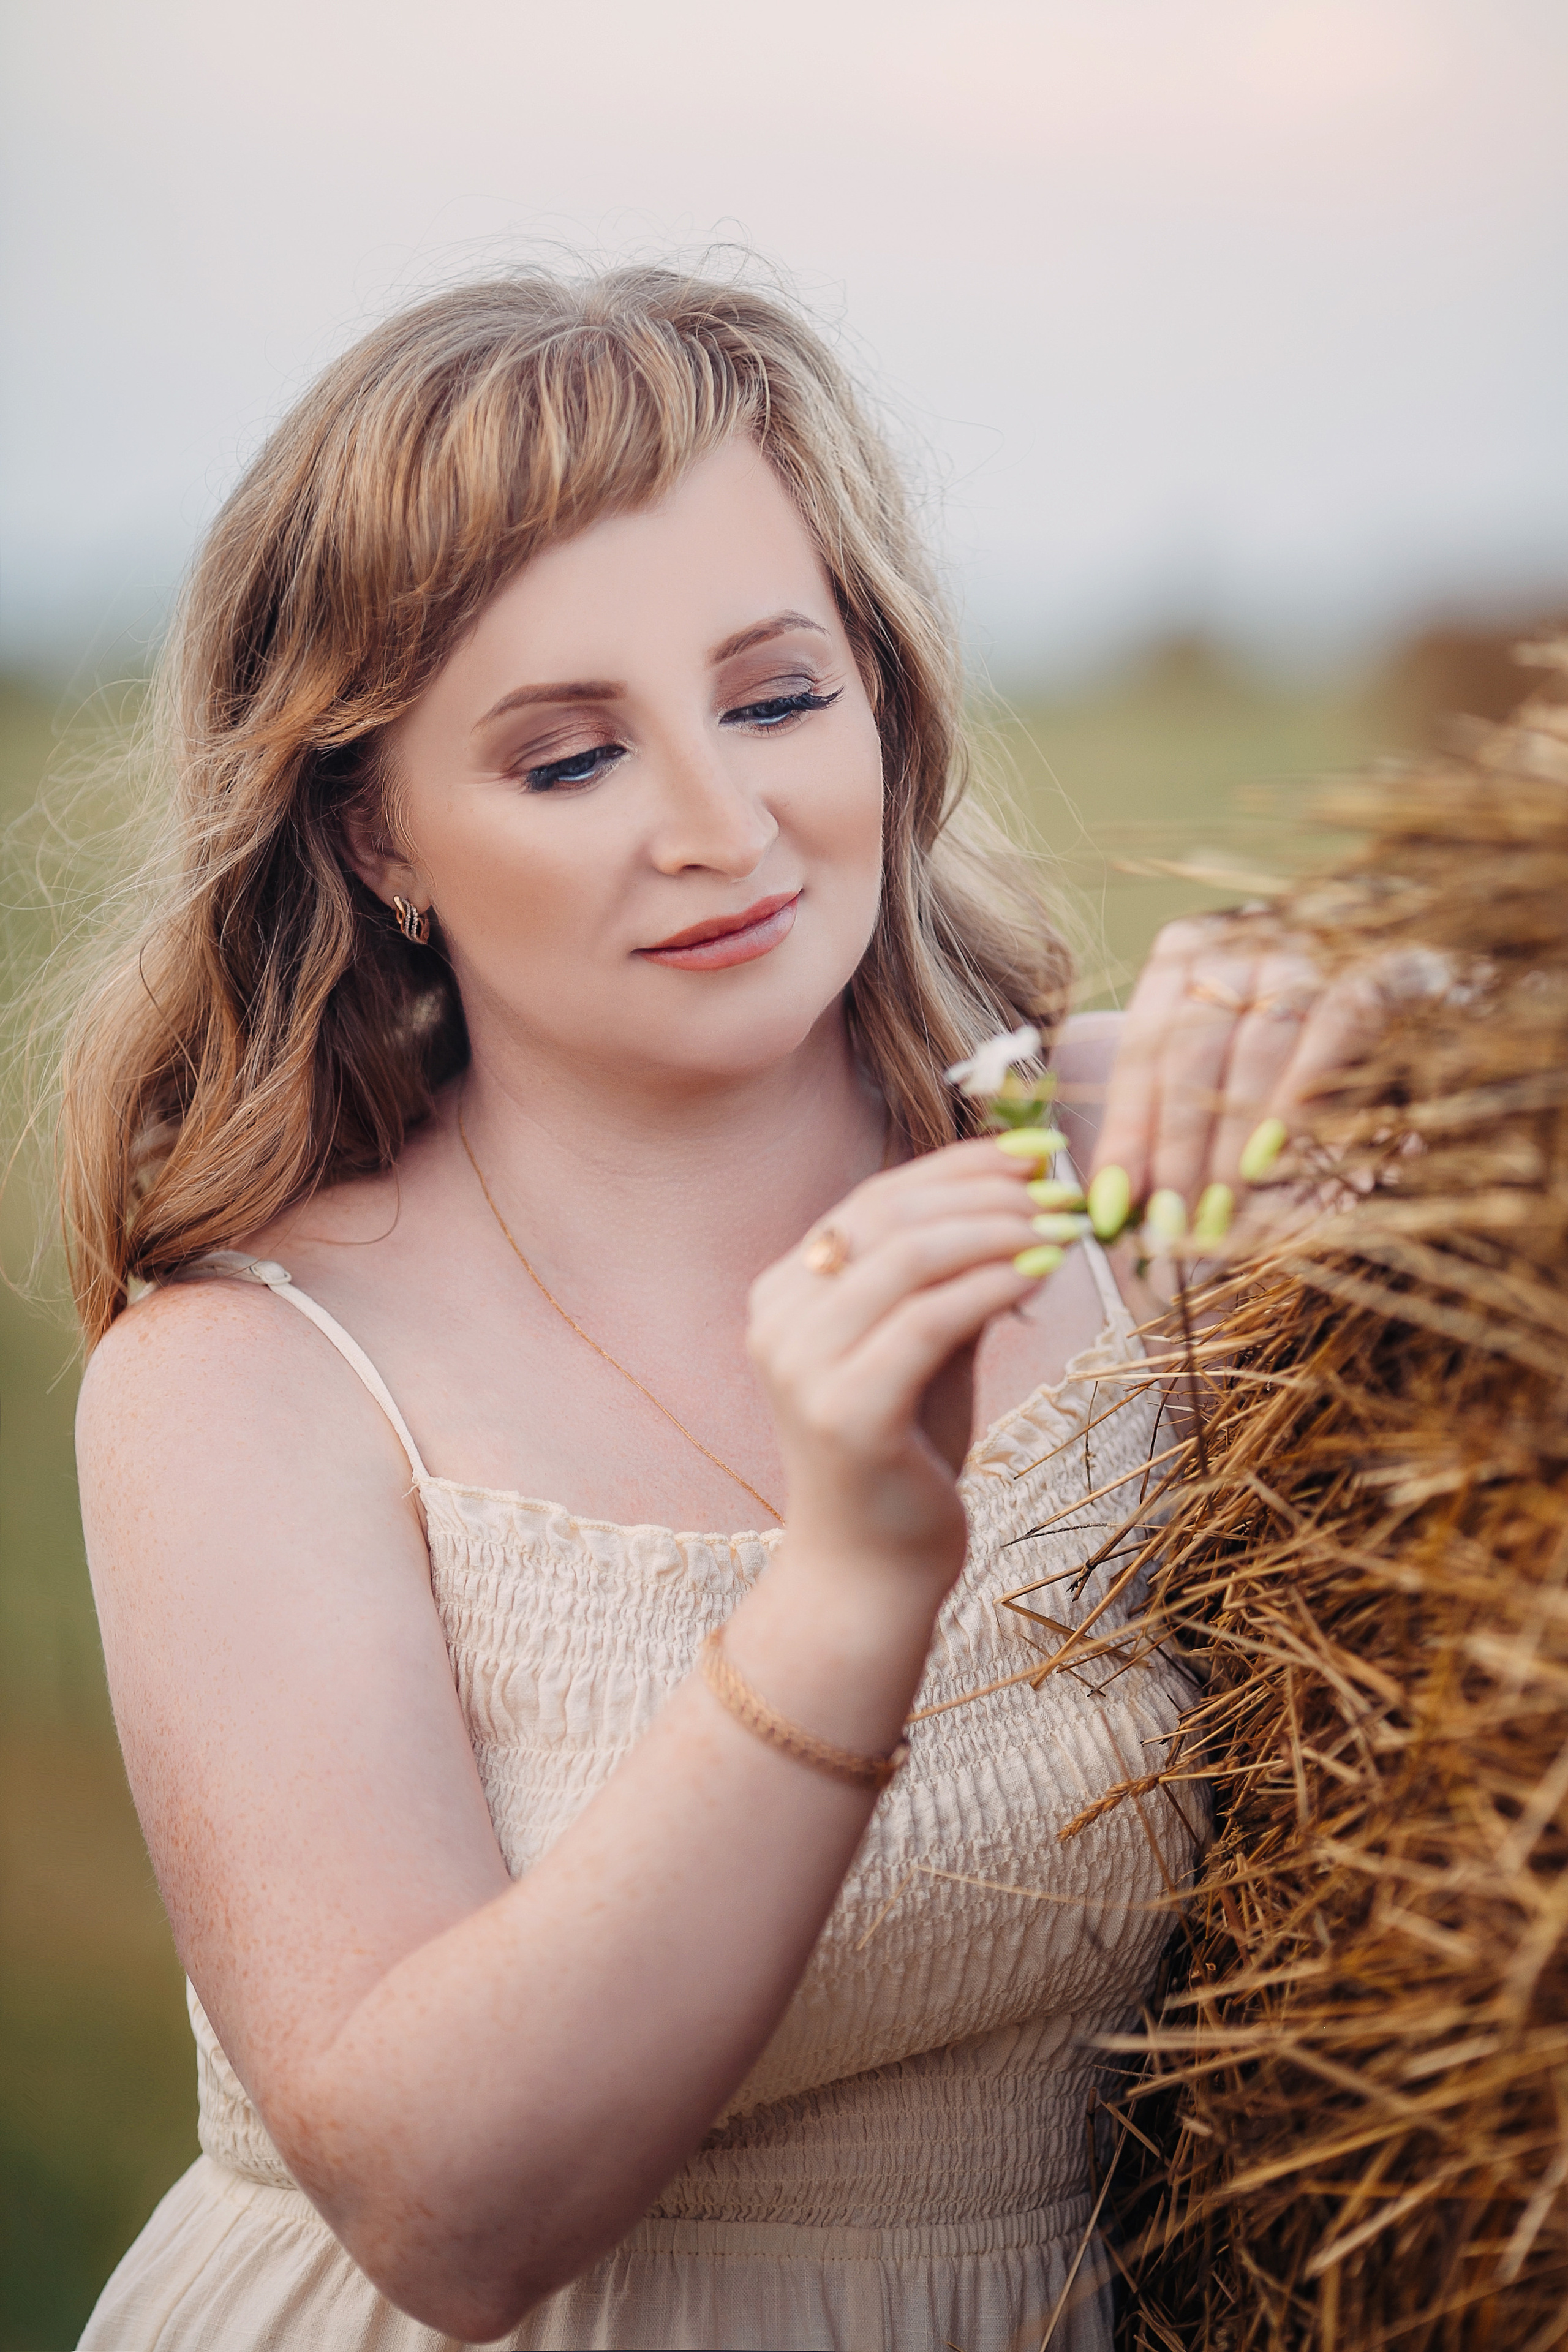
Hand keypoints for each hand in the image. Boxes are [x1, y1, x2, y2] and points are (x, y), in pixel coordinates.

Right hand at [746, 1140, 1040, 1597]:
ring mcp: (802, 1366)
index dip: (959, 1166)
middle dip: (986, 1192)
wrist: (868, 1570)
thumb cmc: (905, 1454)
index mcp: (785, 1291)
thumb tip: (1021, 1198)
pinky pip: (928, 1321)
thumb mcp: (928, 1347)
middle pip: (889, 1217)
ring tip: (1060, 1228)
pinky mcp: (844, 1412)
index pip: (875, 1200)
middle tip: (1060, 1191)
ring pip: (907, 1258)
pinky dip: (992, 1286)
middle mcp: (778, 1319)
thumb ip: (952, 1278)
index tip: (1033, 1153)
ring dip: (996, 1231)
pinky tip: (1041, 1276)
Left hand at [1092, 916, 1385, 1220]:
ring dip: (1232, 1142)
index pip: (1143, 1047)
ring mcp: (1317, 942)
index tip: (1111, 1207)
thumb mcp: (1225, 1072)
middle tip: (1169, 1227)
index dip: (1128, 1133)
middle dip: (1177, 1150)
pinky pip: (1338, 1029)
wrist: (1427, 982)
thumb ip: (1172, 1120)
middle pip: (1192, 1049)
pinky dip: (1299, 1100)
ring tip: (1215, 1217)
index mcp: (1187, 948)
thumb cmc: (1302, 1049)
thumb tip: (1119, 1203)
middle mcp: (1245, 934)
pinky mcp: (1390, 961)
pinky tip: (1270, 1163)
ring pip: (1258, 1046)